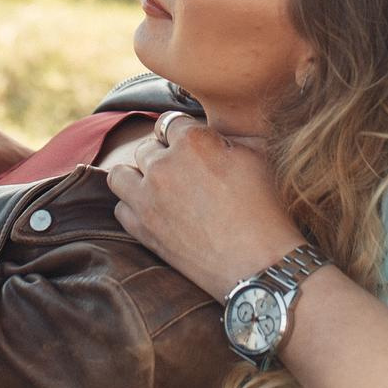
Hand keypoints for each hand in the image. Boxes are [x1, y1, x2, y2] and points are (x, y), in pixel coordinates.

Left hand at [106, 117, 303, 298]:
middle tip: (185, 175)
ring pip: (121, 174)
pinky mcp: (142, 229)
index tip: (195, 150)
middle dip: (163, 157)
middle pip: (147, 147)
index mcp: (193, 141)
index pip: (173, 123)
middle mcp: (163, 165)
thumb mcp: (256, 156)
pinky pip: (121, 208)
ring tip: (159, 189)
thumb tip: (209, 136)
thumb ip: (224, 137)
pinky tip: (155, 212)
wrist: (259, 264)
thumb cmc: (266, 209)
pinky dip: (134, 208)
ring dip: (137, 177)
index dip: (186, 136)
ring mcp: (148, 198)